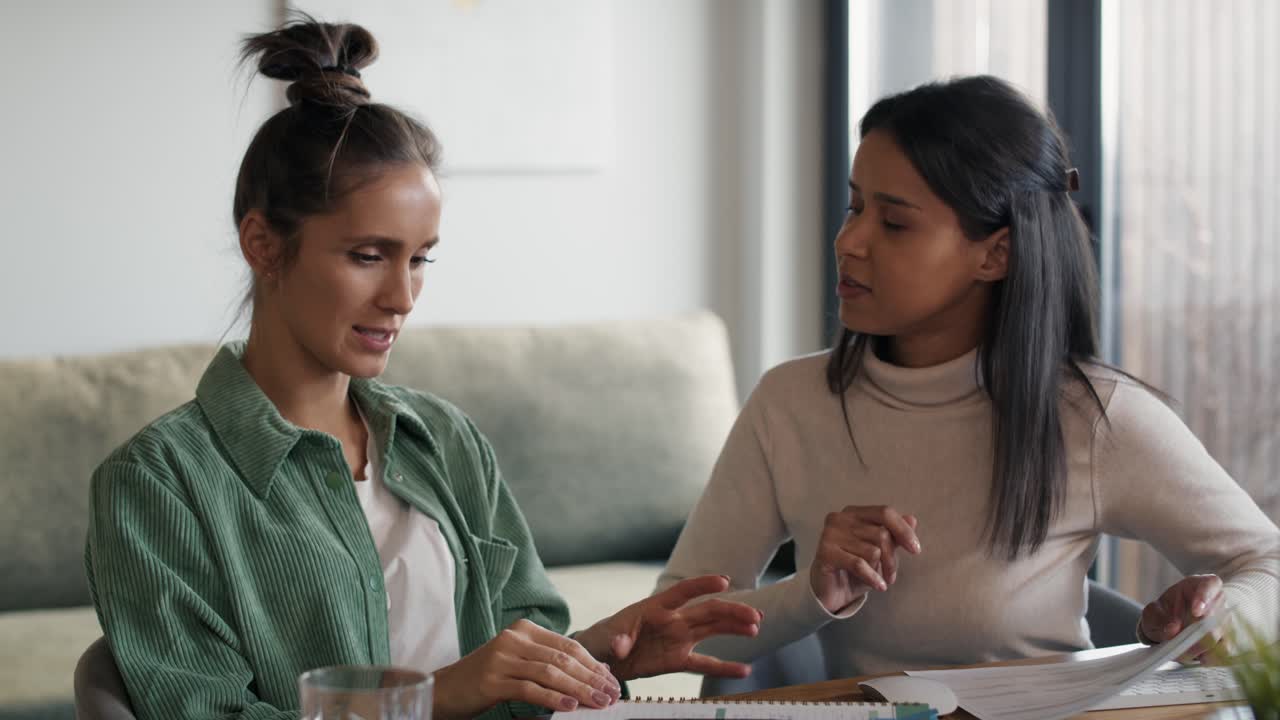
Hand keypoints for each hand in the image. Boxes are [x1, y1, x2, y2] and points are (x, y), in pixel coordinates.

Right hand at [432, 618, 620, 719]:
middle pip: (562, 659)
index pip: (568, 645)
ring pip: (550, 673)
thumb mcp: (521, 664)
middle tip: (611, 694)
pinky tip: (569, 706)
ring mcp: (501, 657)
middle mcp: (513, 638)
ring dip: (578, 689)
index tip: (611, 681)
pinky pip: (529, 688)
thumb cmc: (487, 678)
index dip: (593, 664)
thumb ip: (551, 663)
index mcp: (524, 630)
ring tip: (597, 702)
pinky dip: (552, 698)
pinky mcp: (492, 679)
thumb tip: (595, 672)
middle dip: (591, 678)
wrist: (446, 689)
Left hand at [574, 575, 762, 680]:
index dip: (702, 585)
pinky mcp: (677, 660)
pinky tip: (744, 669)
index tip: (724, 581)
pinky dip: (723, 667)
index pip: (683, 592)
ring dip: (734, 628)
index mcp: (656, 607)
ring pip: (712, 630)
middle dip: (732, 611)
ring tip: (756, 627)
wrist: (603, 656)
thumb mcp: (607, 636)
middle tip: (754, 615)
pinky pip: (704, 664)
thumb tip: (621, 646)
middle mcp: (673, 620)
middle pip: (707, 611)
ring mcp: (678, 639)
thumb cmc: (605, 637)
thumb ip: (617, 639)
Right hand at [809, 505, 920, 613]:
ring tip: (879, 580)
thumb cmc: (855, 568)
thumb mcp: (880, 552)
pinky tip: (879, 586)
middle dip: (892, 558)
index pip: (885, 512)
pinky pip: (859, 564)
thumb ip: (894, 535)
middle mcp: (840, 518)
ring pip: (872, 550)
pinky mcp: (825, 552)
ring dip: (881, 570)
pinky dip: (872, 577)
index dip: (903, 530)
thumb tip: (912, 519)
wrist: (830, 590)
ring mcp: (830, 534)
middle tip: (892, 575)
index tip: (916, 550)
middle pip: (881, 533)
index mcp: (853, 512)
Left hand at [1139, 574, 1227, 662]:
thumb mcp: (1155, 610)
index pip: (1210, 586)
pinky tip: (1197, 659)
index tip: (1196, 612)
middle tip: (1178, 647)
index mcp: (1205, 584)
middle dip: (1196, 636)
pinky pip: (1225, 652)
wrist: (1175, 620)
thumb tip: (1173, 631)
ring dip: (1200, 650)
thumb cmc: (1166, 610)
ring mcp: (1228, 621)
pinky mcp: (1229, 640)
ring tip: (1182, 654)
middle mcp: (1221, 602)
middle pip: (1215, 619)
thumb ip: (1157, 619)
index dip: (1204, 599)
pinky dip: (1210, 658)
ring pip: (1221, 639)